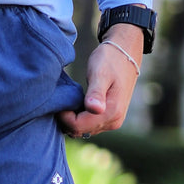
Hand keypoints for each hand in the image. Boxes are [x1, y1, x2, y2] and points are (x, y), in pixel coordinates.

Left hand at [57, 24, 143, 138]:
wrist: (125, 53)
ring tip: (68, 101)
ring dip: (72, 119)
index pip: (78, 126)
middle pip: (80, 130)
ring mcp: (113, 122)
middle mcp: (114, 122)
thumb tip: (94, 109)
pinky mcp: (110, 118)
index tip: (59, 102)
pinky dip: (79, 118)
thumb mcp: (100, 73)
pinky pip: (89, 125)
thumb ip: (95, 93)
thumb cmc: (109, 60)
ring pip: (84, 130)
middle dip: (67, 119)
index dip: (64, 117)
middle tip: (61, 101)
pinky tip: (75, 104)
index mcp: (111, 112)